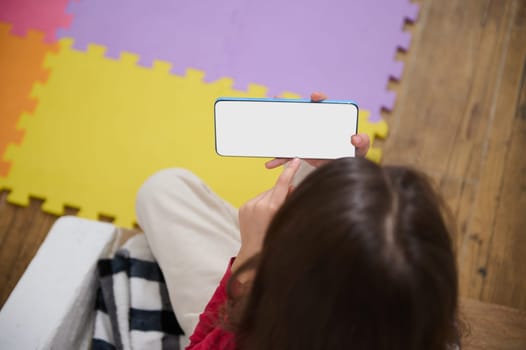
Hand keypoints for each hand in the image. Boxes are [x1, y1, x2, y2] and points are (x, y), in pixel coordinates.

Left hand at [232, 158, 301, 273]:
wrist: (254, 253)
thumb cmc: (273, 239)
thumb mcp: (286, 220)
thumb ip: (289, 202)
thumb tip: (291, 187)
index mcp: (272, 209)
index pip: (283, 183)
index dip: (290, 171)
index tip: (294, 161)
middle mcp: (259, 205)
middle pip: (275, 189)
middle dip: (281, 194)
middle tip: (284, 206)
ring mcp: (249, 206)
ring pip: (266, 194)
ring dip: (271, 199)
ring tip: (270, 216)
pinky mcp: (243, 207)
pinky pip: (257, 199)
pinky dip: (262, 204)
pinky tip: (262, 216)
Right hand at [264, 92, 370, 168]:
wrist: (340, 172)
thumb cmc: (352, 156)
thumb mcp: (359, 150)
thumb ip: (362, 143)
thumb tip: (355, 137)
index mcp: (330, 121)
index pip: (324, 105)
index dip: (319, 98)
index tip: (314, 96)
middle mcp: (316, 126)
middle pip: (302, 114)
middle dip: (290, 107)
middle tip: (278, 98)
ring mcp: (306, 138)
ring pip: (290, 132)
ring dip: (278, 130)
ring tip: (267, 127)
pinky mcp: (300, 151)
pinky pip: (287, 154)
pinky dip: (279, 158)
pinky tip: (270, 163)